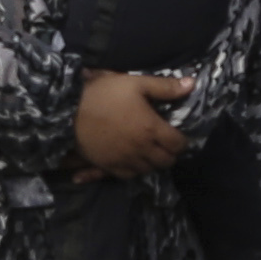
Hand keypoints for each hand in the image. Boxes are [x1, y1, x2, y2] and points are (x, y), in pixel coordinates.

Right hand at [74, 70, 192, 176]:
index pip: (178, 144)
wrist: (67, 110)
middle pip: (165, 162)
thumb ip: (165, 86)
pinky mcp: (108, 166)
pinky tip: (132, 160)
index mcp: (151, 129)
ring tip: (149, 151)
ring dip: (152, 162)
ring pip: (148, 170)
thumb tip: (192, 84)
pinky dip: (134, 170)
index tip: (177, 135)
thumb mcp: (135, 83)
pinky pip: (128, 176)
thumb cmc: (103, 93)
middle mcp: (141, 150)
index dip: (182, 141)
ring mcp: (124, 161)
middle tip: (165, 143)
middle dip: (169, 153)